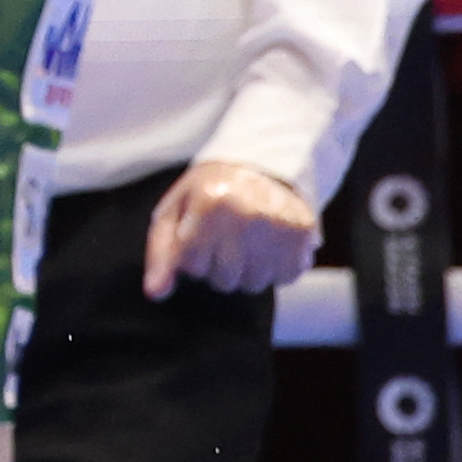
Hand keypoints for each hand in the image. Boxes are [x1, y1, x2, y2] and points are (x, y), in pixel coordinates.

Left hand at [143, 157, 319, 297]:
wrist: (257, 168)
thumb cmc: (206, 195)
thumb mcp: (174, 213)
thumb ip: (161, 254)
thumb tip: (156, 293)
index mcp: (209, 202)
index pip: (192, 266)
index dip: (192, 258)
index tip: (197, 236)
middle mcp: (248, 213)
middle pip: (224, 280)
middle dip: (218, 267)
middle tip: (223, 239)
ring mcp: (280, 223)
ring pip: (254, 284)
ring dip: (246, 271)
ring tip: (245, 242)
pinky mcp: (305, 232)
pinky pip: (285, 278)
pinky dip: (275, 269)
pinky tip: (268, 246)